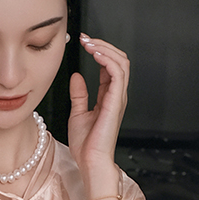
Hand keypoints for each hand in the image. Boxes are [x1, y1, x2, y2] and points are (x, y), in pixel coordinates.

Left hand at [68, 35, 129, 189]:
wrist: (90, 161)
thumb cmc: (86, 145)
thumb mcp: (78, 113)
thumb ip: (79, 94)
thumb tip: (77, 76)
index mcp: (109, 96)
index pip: (110, 66)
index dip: (98, 50)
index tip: (82, 41)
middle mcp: (117, 95)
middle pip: (119, 60)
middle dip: (103, 45)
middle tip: (85, 38)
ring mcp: (119, 98)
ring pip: (121, 62)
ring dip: (105, 49)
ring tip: (89, 43)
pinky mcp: (116, 101)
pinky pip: (117, 73)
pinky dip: (107, 60)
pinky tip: (95, 54)